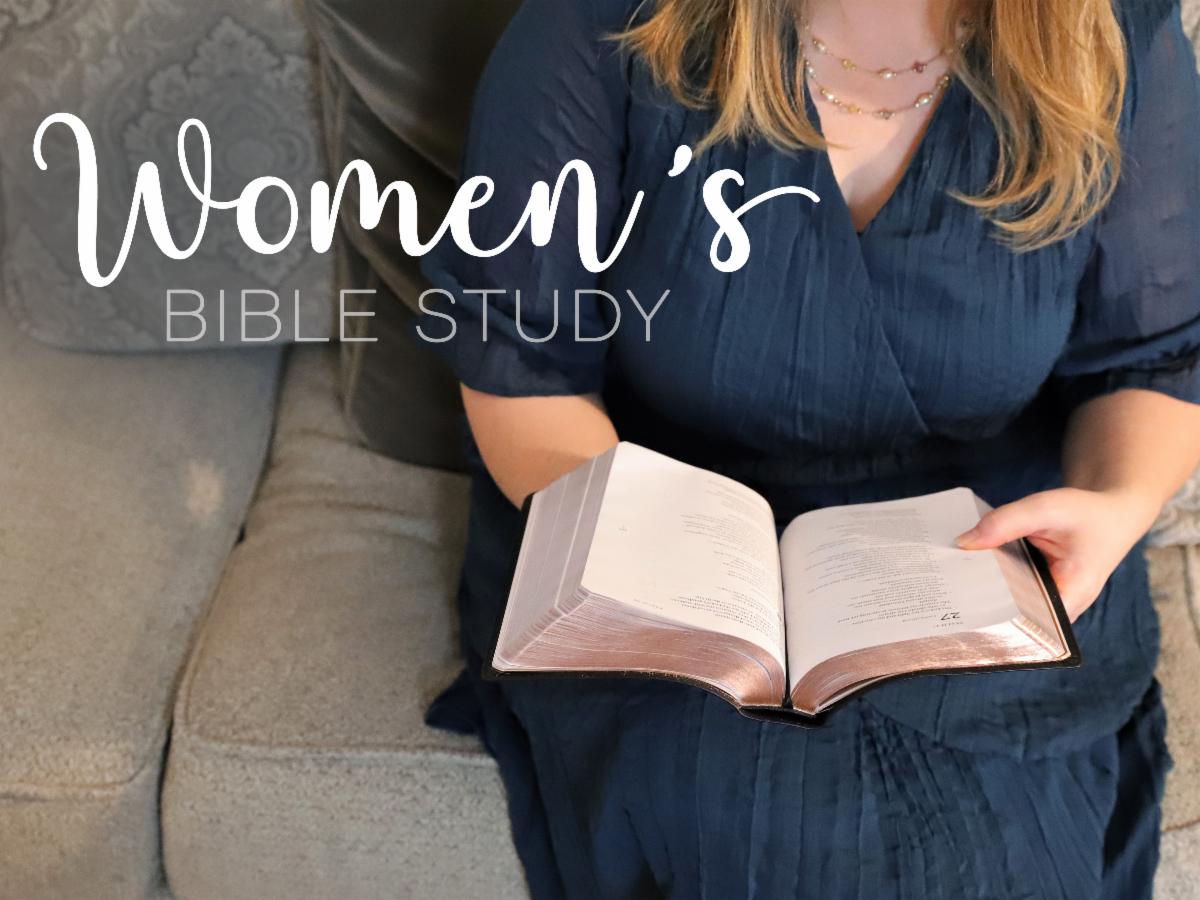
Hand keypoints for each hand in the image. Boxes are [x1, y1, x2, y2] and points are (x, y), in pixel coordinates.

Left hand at [955, 487, 1160, 621]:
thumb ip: (1005, 523)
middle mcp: (1064, 608)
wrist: (1112, 514)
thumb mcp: (1046, 508)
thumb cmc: (1086, 513)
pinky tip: (971, 571)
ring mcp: (1054, 602)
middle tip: (946, 592)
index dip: (994, 617)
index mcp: (1072, 594)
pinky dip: (996, 582)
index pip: (1027, 622)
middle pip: (1015, 616)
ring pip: (1012, 606)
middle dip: (982, 604)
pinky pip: (1015, 593)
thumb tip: (963, 543)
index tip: (961, 607)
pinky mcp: (1044, 592)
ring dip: (987, 593)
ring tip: (952, 583)